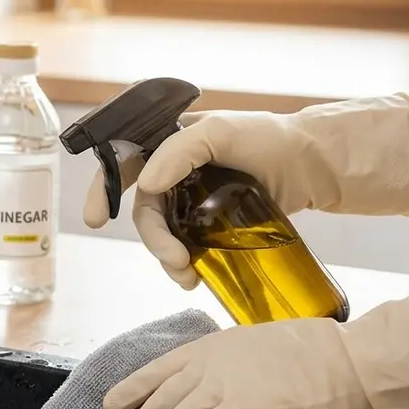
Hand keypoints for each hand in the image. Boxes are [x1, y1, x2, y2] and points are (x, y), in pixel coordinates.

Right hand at [82, 93, 408, 288]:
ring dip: (168, 257)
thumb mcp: (220, 132)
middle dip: (153, 239)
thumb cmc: (269, 139)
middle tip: (175, 260)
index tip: (93, 220)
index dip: (101, 190)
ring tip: (189, 276)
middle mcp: (174, 172)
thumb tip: (146, 186)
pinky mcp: (212, 224)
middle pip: (144, 210)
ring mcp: (192, 200)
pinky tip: (197, 276)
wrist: (315, 165)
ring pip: (163, 233)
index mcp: (167, 144)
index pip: (122, 164)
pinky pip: (186, 246)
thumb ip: (178, 152)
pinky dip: (186, 264)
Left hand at [104, 272, 408, 408]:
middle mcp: (210, 364)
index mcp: (211, 345)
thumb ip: (226, 359)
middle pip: (162, 398)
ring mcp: (226, 386)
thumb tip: (209, 376)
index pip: (158, 369)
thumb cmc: (311, 349)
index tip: (112, 403)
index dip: (131, 388)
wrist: (347, 359)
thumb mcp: (254, 341)